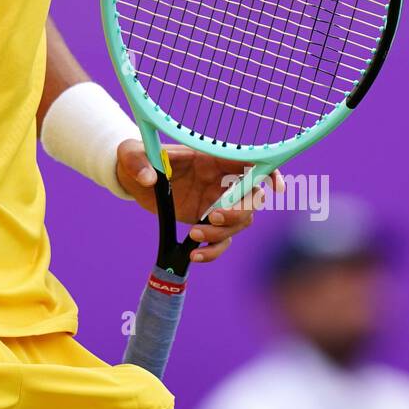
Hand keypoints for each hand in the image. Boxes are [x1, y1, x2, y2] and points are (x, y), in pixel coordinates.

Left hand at [114, 139, 285, 263]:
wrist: (133, 178)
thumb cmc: (137, 158)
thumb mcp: (132, 153)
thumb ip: (138, 161)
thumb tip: (150, 178)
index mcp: (211, 159)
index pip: (250, 163)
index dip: (270, 173)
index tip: (277, 188)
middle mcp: (219, 181)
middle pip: (251, 199)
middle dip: (239, 212)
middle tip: (212, 218)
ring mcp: (215, 203)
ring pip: (239, 223)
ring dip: (221, 234)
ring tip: (193, 236)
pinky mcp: (205, 223)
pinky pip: (221, 242)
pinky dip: (212, 251)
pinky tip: (194, 255)